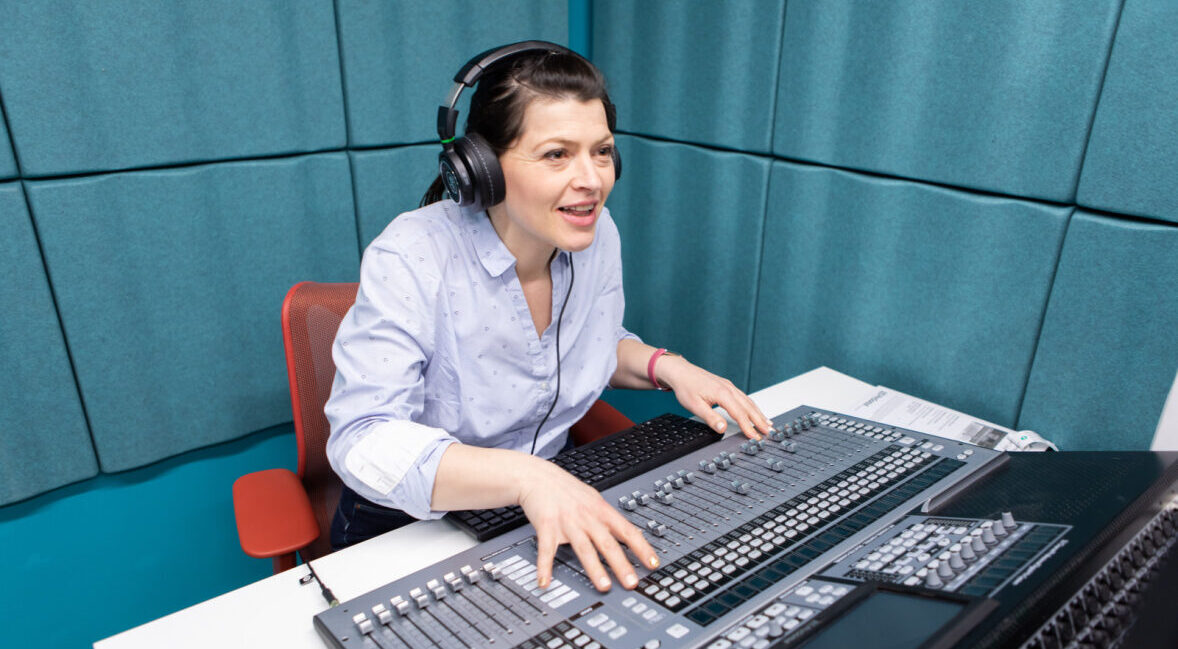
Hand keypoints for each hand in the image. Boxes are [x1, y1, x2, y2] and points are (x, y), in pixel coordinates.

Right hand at [516, 457, 658, 591]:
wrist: (538, 476)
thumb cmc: (566, 489)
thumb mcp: (593, 499)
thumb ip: (608, 518)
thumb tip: (627, 534)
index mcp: (601, 510)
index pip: (627, 531)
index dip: (642, 548)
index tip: (653, 564)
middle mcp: (587, 517)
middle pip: (608, 543)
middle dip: (621, 564)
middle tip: (632, 582)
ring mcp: (568, 522)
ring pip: (584, 548)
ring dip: (595, 569)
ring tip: (604, 586)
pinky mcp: (547, 526)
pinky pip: (547, 549)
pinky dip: (545, 567)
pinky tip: (545, 581)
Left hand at [656, 355, 773, 438]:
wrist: (681, 371)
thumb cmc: (686, 387)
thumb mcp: (695, 406)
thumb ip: (711, 418)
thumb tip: (723, 428)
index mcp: (723, 394)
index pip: (739, 414)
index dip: (748, 427)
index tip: (755, 438)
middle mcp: (729, 388)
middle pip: (748, 407)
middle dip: (759, 420)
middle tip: (769, 432)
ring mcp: (729, 386)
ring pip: (748, 401)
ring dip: (758, 413)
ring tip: (767, 423)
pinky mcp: (727, 385)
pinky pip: (743, 397)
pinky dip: (751, 406)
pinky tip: (754, 410)